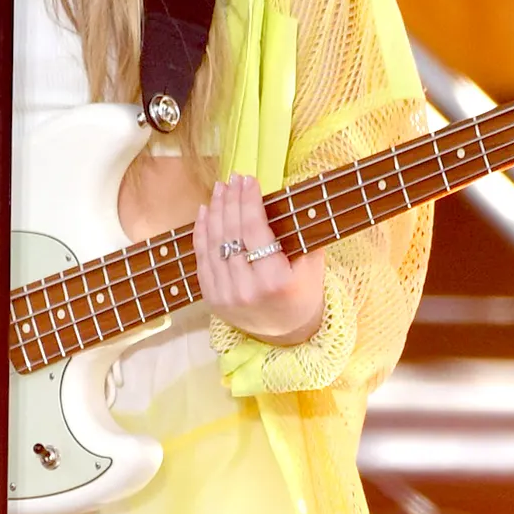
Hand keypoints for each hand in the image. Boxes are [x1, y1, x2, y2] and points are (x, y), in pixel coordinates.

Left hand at [194, 174, 324, 343]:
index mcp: (274, 282)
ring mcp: (225, 296)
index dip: (248, 201)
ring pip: (213, 244)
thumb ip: (303, 235)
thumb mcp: (313, 267)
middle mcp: (246, 290)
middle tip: (233, 178)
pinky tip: (206, 212)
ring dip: (215, 212)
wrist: (287, 335)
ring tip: (220, 189)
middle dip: (231, 201)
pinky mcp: (211, 299)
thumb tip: (289, 196)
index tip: (248, 180)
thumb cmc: (304, 295)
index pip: (254, 230)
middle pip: (231, 234)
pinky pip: (202, 259)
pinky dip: (201, 232)